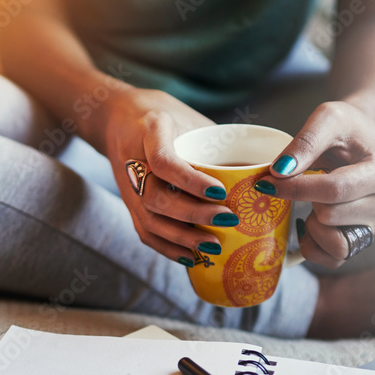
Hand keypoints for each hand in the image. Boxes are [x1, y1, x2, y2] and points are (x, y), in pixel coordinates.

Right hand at [102, 89, 237, 263]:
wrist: (117, 117)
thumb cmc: (165, 117)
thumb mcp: (190, 118)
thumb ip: (215, 145)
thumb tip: (257, 174)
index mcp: (151, 130)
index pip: (164, 161)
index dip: (191, 181)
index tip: (220, 192)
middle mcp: (133, 159)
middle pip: (157, 197)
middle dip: (193, 214)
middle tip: (227, 219)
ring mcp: (127, 185)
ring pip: (150, 220)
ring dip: (183, 237)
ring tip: (214, 245)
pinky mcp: (128, 203)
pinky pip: (145, 232)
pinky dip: (168, 248)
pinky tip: (190, 257)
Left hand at [258, 101, 374, 267]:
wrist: (358, 139)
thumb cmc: (344, 127)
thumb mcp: (326, 118)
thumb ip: (304, 142)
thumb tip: (280, 171)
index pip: (335, 190)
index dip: (296, 188)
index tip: (268, 182)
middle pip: (330, 217)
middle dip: (305, 202)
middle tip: (299, 185)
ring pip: (335, 244)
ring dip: (313, 227)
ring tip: (312, 204)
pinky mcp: (361, 240)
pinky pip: (333, 259)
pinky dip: (314, 245)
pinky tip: (310, 223)